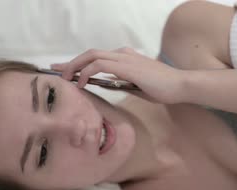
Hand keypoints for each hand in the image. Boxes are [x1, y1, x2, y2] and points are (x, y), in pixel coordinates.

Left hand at [51, 47, 185, 103]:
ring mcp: (124, 59)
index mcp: (125, 58)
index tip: (63, 70)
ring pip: (91, 57)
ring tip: (66, 80)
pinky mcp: (127, 67)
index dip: (78, 63)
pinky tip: (82, 83)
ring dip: (75, 67)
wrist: (180, 86)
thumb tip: (105, 85)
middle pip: (89, 54)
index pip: (96, 58)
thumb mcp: (137, 86)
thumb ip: (122, 83)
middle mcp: (122, 54)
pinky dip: (87, 73)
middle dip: (70, 63)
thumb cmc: (163, 88)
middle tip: (55, 72)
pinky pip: (100, 66)